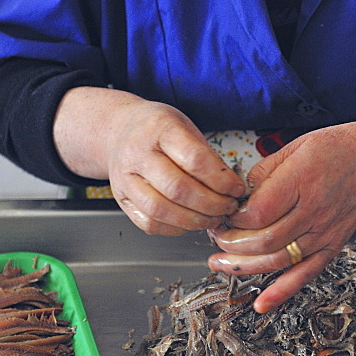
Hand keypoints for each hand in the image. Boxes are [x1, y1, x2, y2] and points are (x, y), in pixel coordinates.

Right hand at [53, 88, 244, 234]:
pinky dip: (174, 229)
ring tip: (213, 218)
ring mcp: (125, 178)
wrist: (118, 130)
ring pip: (161, 210)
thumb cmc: (158, 129)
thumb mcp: (185, 126)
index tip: (236, 188)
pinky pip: (149, 223)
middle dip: (211, 204)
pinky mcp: (121, 199)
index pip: (195, 159)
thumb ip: (206, 155)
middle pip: (177, 188)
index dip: (221, 180)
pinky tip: (190, 223)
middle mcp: (138, 153)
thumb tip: (232, 187)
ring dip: (194, 221)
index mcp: (160, 129)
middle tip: (228, 207)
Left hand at [207, 121, 355, 311]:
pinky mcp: (331, 247)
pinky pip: (305, 275)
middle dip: (231, 243)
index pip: (258, 212)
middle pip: (264, 240)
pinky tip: (261, 304)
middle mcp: (314, 210)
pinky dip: (282, 293)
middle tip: (217, 236)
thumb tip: (236, 196)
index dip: (233, 218)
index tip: (223, 212)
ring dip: (244, 267)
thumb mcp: (294, 147)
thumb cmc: (335, 150)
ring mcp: (324, 233)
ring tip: (219, 263)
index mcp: (301, 180)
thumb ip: (262, 172)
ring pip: (278, 261)